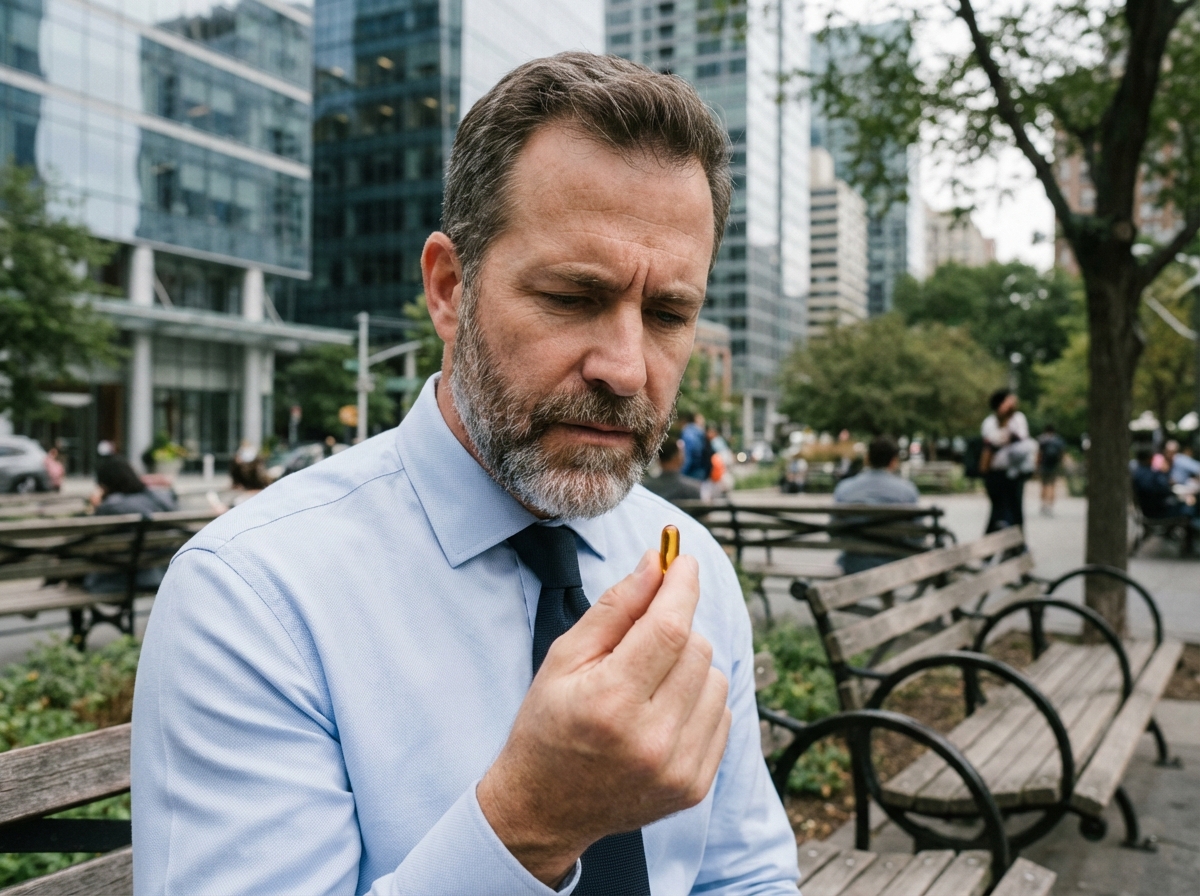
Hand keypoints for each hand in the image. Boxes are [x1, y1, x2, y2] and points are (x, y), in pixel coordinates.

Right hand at [477, 550, 730, 885]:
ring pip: (715, 678)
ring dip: (689, 667)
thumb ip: (615, 607)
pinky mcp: (695, 786)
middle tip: (642, 638)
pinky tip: (661, 713)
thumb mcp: (565, 658)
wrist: (544, 809)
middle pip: (697, 648)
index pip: (669, 628)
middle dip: (675, 627)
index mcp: (610, 701)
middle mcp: (650, 739)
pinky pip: (722, 715)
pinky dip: (698, 702)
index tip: (682, 562)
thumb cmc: (548, 725)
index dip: (682, 586)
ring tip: (648, 684)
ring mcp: (677, 768)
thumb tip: (656, 563)